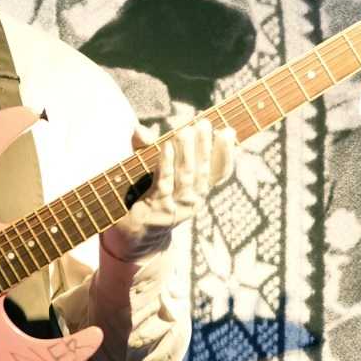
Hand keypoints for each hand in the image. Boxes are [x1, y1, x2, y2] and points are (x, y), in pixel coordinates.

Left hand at [100, 121, 236, 263]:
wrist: (132, 238)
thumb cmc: (143, 200)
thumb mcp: (148, 172)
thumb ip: (145, 149)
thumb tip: (138, 128)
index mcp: (198, 191)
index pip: (219, 172)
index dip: (226, 152)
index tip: (228, 131)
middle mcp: (193, 200)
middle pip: (203, 168)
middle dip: (204, 144)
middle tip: (205, 123)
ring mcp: (177, 206)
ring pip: (186, 174)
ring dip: (186, 151)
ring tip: (187, 130)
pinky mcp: (158, 208)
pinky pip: (165, 183)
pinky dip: (166, 164)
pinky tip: (166, 147)